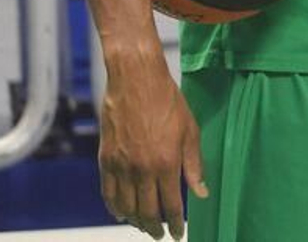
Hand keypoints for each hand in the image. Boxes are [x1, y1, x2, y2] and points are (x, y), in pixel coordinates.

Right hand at [98, 51, 206, 239]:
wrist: (136, 80)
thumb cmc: (168, 102)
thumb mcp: (190, 131)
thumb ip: (194, 165)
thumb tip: (201, 193)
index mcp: (166, 163)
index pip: (171, 206)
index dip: (175, 224)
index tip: (178, 234)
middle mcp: (141, 169)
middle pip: (146, 211)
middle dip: (155, 227)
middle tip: (161, 235)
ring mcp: (121, 166)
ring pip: (126, 207)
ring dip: (135, 221)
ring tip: (144, 226)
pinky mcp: (106, 159)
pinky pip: (108, 193)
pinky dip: (114, 208)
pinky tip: (121, 213)